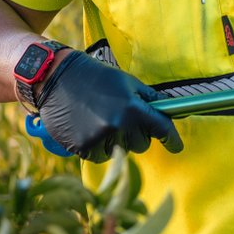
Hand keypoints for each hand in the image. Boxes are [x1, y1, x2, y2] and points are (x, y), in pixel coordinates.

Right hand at [36, 51, 183, 161]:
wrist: (57, 78)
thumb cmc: (96, 77)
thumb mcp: (128, 82)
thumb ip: (150, 99)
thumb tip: (170, 110)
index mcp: (133, 108)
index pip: (161, 129)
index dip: (172, 139)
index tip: (177, 146)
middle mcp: (118, 126)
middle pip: (142, 144)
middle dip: (138, 134)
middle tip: (123, 117)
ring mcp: (99, 139)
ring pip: (121, 152)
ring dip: (117, 140)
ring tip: (102, 119)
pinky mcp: (82, 148)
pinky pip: (101, 156)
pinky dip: (99, 146)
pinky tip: (90, 127)